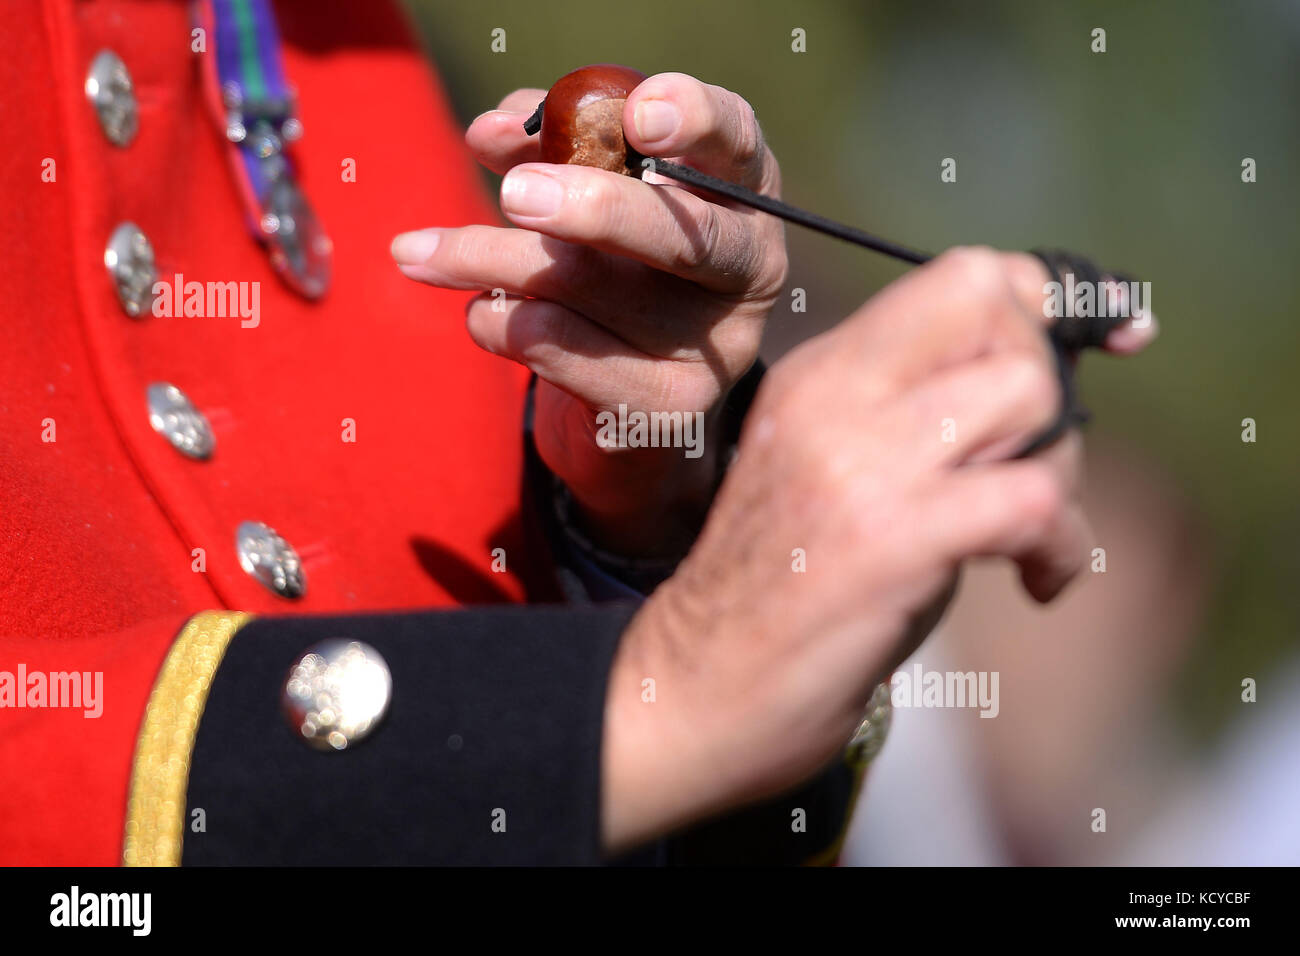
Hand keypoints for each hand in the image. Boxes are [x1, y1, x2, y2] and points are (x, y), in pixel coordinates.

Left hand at [392, 73, 786, 556]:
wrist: (622, 397)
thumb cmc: (606, 267)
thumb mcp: (586, 190)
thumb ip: (551, 145)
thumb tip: (491, 132)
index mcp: (738, 191)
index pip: (736, 140)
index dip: (694, 120)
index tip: (636, 113)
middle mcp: (746, 269)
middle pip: (684, 235)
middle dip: (594, 209)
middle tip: (513, 194)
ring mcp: (714, 346)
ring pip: (590, 289)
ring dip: (488, 260)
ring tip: (421, 252)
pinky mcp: (669, 409)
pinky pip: (564, 352)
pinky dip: (500, 323)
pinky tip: (483, 313)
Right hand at [599, 247, 1158, 850]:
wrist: (701, 686)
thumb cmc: (783, 588)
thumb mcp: (834, 469)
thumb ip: (910, 410)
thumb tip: (1040, 370)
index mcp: (821, 371)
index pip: (965, 275)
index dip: (1041, 307)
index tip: (1083, 352)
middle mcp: (836, 396)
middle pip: (1002, 310)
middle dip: (1050, 383)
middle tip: (1030, 465)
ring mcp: (860, 463)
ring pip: (1029, 394)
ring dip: (1061, 468)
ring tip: (1030, 532)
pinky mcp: (890, 539)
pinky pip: (1034, 500)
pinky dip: (1064, 546)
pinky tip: (1039, 584)